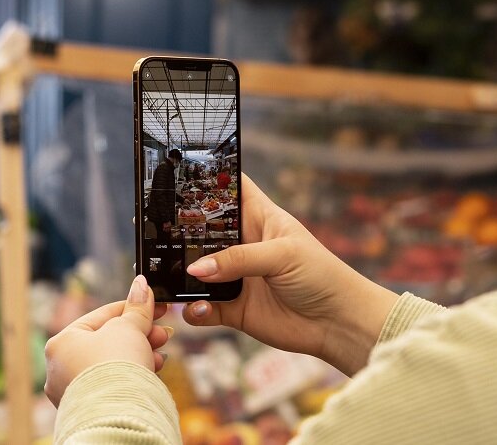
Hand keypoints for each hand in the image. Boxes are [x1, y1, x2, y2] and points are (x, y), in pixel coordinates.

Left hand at [44, 275, 171, 405]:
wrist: (117, 416)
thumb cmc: (114, 367)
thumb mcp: (128, 328)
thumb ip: (137, 307)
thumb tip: (142, 285)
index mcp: (61, 342)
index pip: (101, 316)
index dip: (132, 308)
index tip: (154, 303)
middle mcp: (61, 368)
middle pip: (108, 341)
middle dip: (140, 335)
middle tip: (162, 330)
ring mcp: (74, 391)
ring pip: (113, 364)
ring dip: (140, 354)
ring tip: (160, 352)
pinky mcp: (90, 408)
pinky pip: (114, 383)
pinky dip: (132, 374)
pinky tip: (151, 369)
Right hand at [182, 175, 398, 374]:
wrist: (339, 323)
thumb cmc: (321, 275)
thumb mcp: (282, 255)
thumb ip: (238, 259)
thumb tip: (196, 268)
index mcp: (259, 219)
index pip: (231, 188)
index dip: (208, 179)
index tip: (178, 174)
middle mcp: (243, 246)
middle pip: (203, 231)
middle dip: (182, 232)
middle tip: (158, 234)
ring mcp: (237, 277)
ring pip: (198, 272)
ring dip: (182, 275)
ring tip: (168, 276)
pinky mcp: (235, 309)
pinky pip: (203, 308)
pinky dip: (195, 310)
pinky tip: (196, 309)